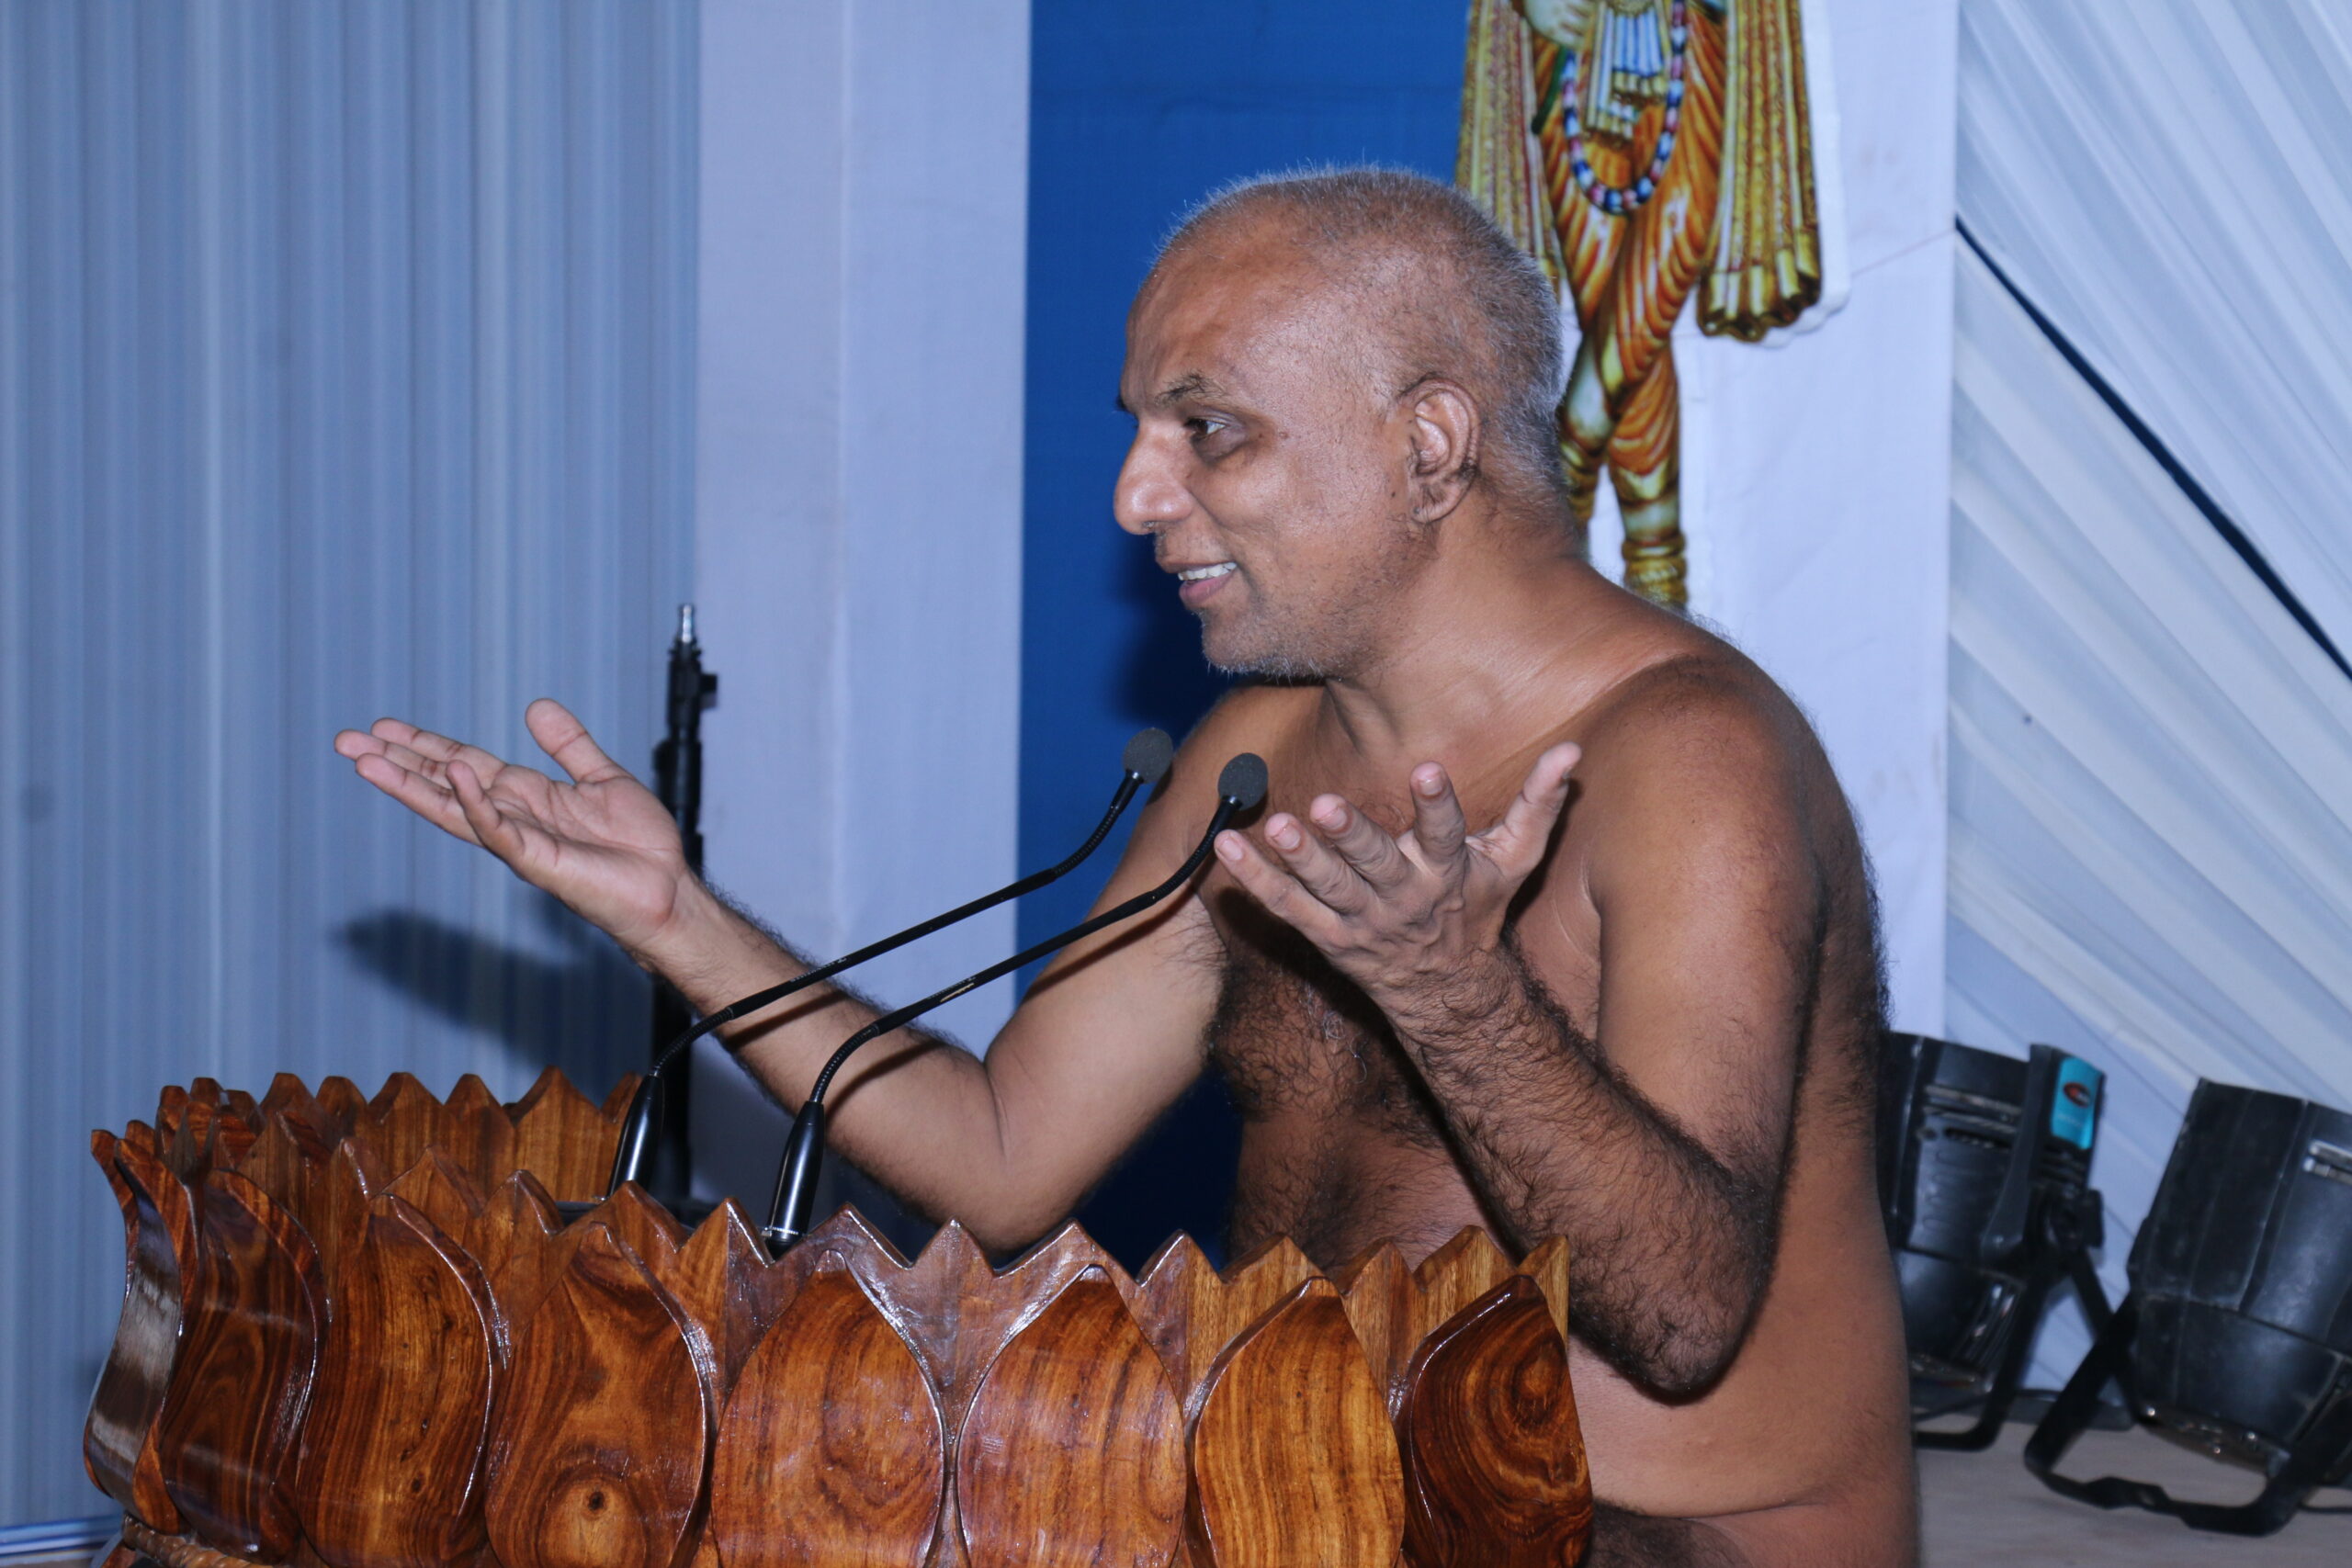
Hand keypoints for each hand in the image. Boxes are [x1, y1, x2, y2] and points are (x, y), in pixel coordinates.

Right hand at [333, 699, 693, 955]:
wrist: (668, 889)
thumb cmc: (639, 846)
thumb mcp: (602, 778)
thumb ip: (569, 746)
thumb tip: (536, 706)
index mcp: (525, 797)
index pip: (463, 764)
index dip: (424, 745)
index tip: (382, 727)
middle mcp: (513, 818)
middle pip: (443, 784)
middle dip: (396, 763)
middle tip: (347, 742)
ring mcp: (520, 842)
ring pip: (455, 809)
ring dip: (412, 785)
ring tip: (369, 761)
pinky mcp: (540, 862)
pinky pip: (500, 831)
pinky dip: (477, 803)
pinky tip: (454, 775)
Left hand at [1212, 743, 1580, 1034]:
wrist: (1443, 990)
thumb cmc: (1478, 909)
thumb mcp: (1515, 860)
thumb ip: (1539, 803)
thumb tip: (1572, 751)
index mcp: (1446, 872)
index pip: (1446, 833)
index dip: (1437, 804)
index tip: (1427, 769)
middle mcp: (1402, 897)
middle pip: (1374, 865)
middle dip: (1351, 837)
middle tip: (1326, 807)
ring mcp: (1360, 920)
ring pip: (1326, 888)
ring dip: (1298, 858)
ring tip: (1274, 826)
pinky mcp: (1326, 935)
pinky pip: (1285, 907)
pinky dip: (1254, 880)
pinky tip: (1223, 845)